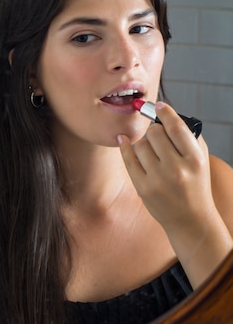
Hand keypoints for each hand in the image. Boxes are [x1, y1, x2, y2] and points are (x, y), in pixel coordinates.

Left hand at [118, 101, 212, 227]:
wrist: (190, 218)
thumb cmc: (195, 184)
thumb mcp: (201, 160)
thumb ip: (187, 137)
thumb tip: (165, 115)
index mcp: (195, 160)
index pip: (176, 128)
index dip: (165, 112)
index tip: (158, 105)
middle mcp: (177, 169)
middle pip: (154, 133)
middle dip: (154, 130)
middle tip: (157, 135)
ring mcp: (158, 179)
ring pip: (140, 144)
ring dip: (144, 143)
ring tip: (152, 151)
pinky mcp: (142, 187)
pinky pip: (128, 159)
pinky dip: (125, 147)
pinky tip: (123, 140)